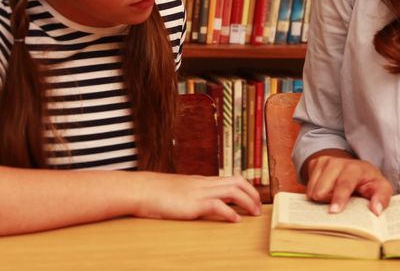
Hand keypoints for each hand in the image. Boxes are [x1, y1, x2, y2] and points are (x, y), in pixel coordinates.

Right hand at [132, 173, 261, 222]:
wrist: (141, 190)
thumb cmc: (155, 193)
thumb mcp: (179, 191)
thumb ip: (191, 194)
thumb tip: (200, 203)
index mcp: (201, 180)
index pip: (231, 178)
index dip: (246, 187)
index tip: (253, 198)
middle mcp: (204, 183)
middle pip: (238, 181)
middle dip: (252, 194)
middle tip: (258, 208)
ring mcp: (199, 192)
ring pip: (233, 190)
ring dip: (247, 202)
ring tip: (253, 214)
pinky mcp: (194, 204)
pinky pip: (218, 205)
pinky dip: (230, 213)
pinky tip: (235, 220)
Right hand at [305, 154, 392, 215]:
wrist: (357, 169)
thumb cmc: (369, 182)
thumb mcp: (382, 188)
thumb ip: (382, 198)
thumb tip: (376, 210)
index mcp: (356, 168)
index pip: (345, 183)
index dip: (339, 197)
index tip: (333, 211)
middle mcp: (338, 162)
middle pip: (322, 190)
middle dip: (328, 201)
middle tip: (339, 203)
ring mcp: (325, 161)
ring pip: (312, 190)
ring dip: (322, 198)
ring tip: (334, 196)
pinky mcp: (315, 163)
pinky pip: (307, 187)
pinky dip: (316, 192)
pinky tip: (327, 190)